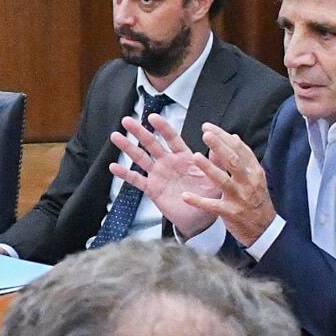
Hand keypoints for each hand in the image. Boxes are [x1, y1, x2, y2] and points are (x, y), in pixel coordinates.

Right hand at [107, 113, 227, 238]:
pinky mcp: (152, 189)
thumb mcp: (216, 177)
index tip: (153, 116)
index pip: (172, 138)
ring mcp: (159, 175)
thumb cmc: (210, 196)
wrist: (201, 219)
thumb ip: (218, 161)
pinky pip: (137, 180)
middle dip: (139, 132)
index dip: (163, 127)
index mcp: (184, 157)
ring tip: (115, 136)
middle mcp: (169, 163)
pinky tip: (113, 167)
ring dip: (128, 147)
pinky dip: (125, 174)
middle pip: (152, 144)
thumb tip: (223, 142)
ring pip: (140, 158)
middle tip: (126, 120)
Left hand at [184, 123, 278, 245]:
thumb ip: (244, 159)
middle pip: (233, 160)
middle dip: (220, 146)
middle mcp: (248, 182)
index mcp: (254, 172)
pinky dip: (199, 201)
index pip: (240, 149)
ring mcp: (240, 198)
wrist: (265, 229)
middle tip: (205, 134)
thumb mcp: (255, 178)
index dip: (224, 137)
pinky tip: (185, 196)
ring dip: (209, 168)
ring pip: (223, 181)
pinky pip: (212, 206)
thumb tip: (233, 137)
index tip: (209, 127)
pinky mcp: (231, 213)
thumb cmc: (257, 201)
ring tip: (195, 157)